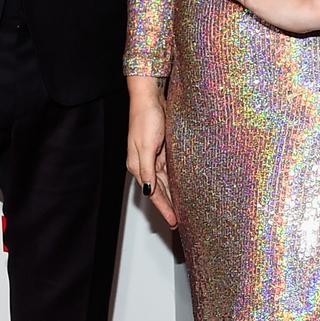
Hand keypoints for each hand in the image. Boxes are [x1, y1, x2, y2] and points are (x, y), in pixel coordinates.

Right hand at [126, 76, 176, 226]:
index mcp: (137, 165)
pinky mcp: (162, 150)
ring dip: (172, 197)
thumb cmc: (146, 119)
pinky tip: (181, 190)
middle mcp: (145, 164)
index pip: (153, 193)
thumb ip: (147, 170)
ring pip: (165, 183)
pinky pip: (169, 172)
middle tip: (179, 222)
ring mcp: (154, 158)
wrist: (150, 98)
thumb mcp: (146, 146)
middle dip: (168, 207)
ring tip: (182, 211)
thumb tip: (147, 190)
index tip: (173, 221)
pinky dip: (175, 182)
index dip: (163, 208)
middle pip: (159, 191)